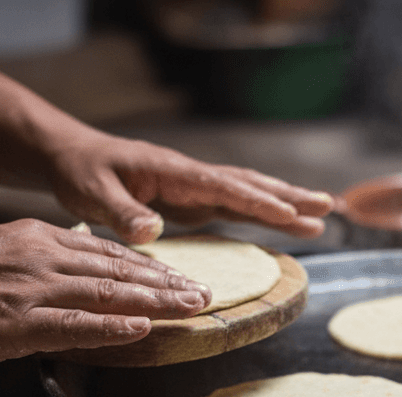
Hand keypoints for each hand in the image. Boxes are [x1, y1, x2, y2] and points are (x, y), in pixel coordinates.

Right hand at [0, 219, 211, 365]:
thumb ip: (37, 258)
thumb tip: (71, 270)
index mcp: (37, 238)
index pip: (108, 252)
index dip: (150, 266)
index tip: (181, 276)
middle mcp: (42, 256)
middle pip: (120, 269)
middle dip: (168, 282)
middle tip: (207, 292)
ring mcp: (32, 289)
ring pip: (109, 293)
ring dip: (157, 301)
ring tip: (194, 307)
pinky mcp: (18, 322)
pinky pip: (75, 324)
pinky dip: (113, 327)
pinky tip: (145, 328)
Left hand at [47, 132, 335, 243]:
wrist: (73, 157)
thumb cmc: (82, 172)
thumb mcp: (93, 193)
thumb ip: (123, 213)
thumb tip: (151, 233)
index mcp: (173, 172)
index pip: (223, 186)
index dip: (256, 202)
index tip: (288, 214)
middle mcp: (192, 177)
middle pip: (249, 184)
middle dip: (289, 197)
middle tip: (328, 207)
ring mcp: (195, 187)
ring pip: (249, 193)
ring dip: (285, 203)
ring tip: (324, 214)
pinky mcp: (192, 200)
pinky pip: (236, 205)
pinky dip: (264, 212)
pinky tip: (286, 221)